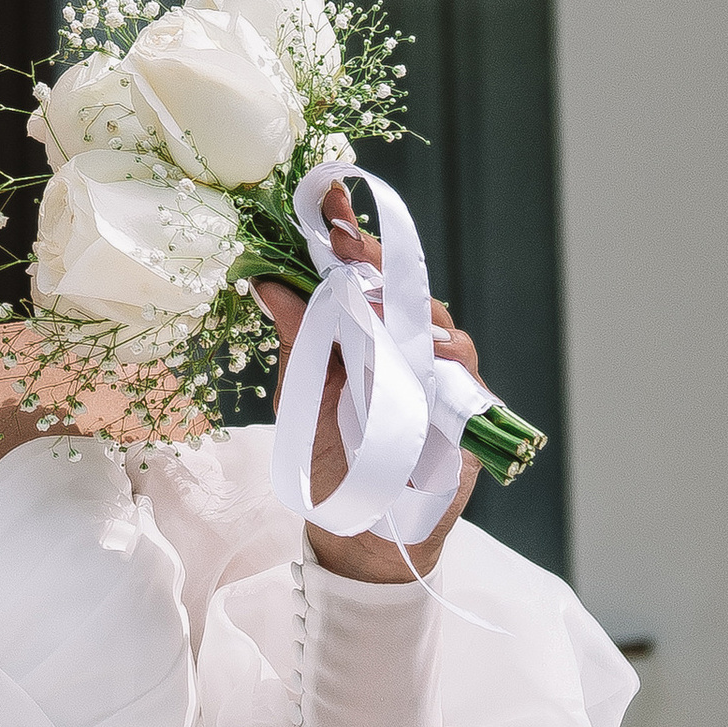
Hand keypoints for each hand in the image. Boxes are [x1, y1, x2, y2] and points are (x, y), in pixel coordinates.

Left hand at [251, 183, 480, 584]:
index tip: (325, 199)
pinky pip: (461, 364)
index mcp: (354, 331)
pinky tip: (426, 344)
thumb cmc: (328, 456)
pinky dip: (445, 351)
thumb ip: (296, 339)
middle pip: (394, 283)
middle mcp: (395, 340)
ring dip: (402, 302)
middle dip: (371, 256)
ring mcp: (431, 367)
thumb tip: (264, 282)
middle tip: (344, 235)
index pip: (351, 274)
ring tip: (373, 290)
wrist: (362, 527)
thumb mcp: (300, 394)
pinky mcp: (463, 400)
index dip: (342, 236)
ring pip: (429, 316)